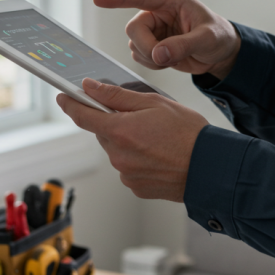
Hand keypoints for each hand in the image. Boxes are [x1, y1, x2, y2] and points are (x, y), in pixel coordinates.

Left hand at [57, 78, 208, 201]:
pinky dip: (139, 159)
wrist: (211, 169)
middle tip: (142, 118)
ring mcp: (126, 174)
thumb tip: (91, 88)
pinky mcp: (136, 187)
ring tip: (158, 138)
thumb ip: (117, 96)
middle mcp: (118, 156)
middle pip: (104, 133)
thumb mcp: (154, 103)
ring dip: (129, 141)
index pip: (83, 116)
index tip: (64, 98)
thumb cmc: (188, 133)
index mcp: (120, 131)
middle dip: (116, 123)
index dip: (71, 104)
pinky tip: (159, 155)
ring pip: (118, 150)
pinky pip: (129, 168)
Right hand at [94, 0, 241, 79]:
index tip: (98, 0)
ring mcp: (154, 30)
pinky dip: (152, 64)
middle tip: (164, 57)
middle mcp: (158, 13)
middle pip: (134, 28)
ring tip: (173, 57)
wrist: (221, 53)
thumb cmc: (219, 37)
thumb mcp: (207, 39)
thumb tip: (159, 54)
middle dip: (146, 46)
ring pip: (135, 44)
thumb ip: (183, 45)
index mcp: (171, 1)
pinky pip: (140, 56)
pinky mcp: (152, 45)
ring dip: (150, 56)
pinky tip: (169, 61)